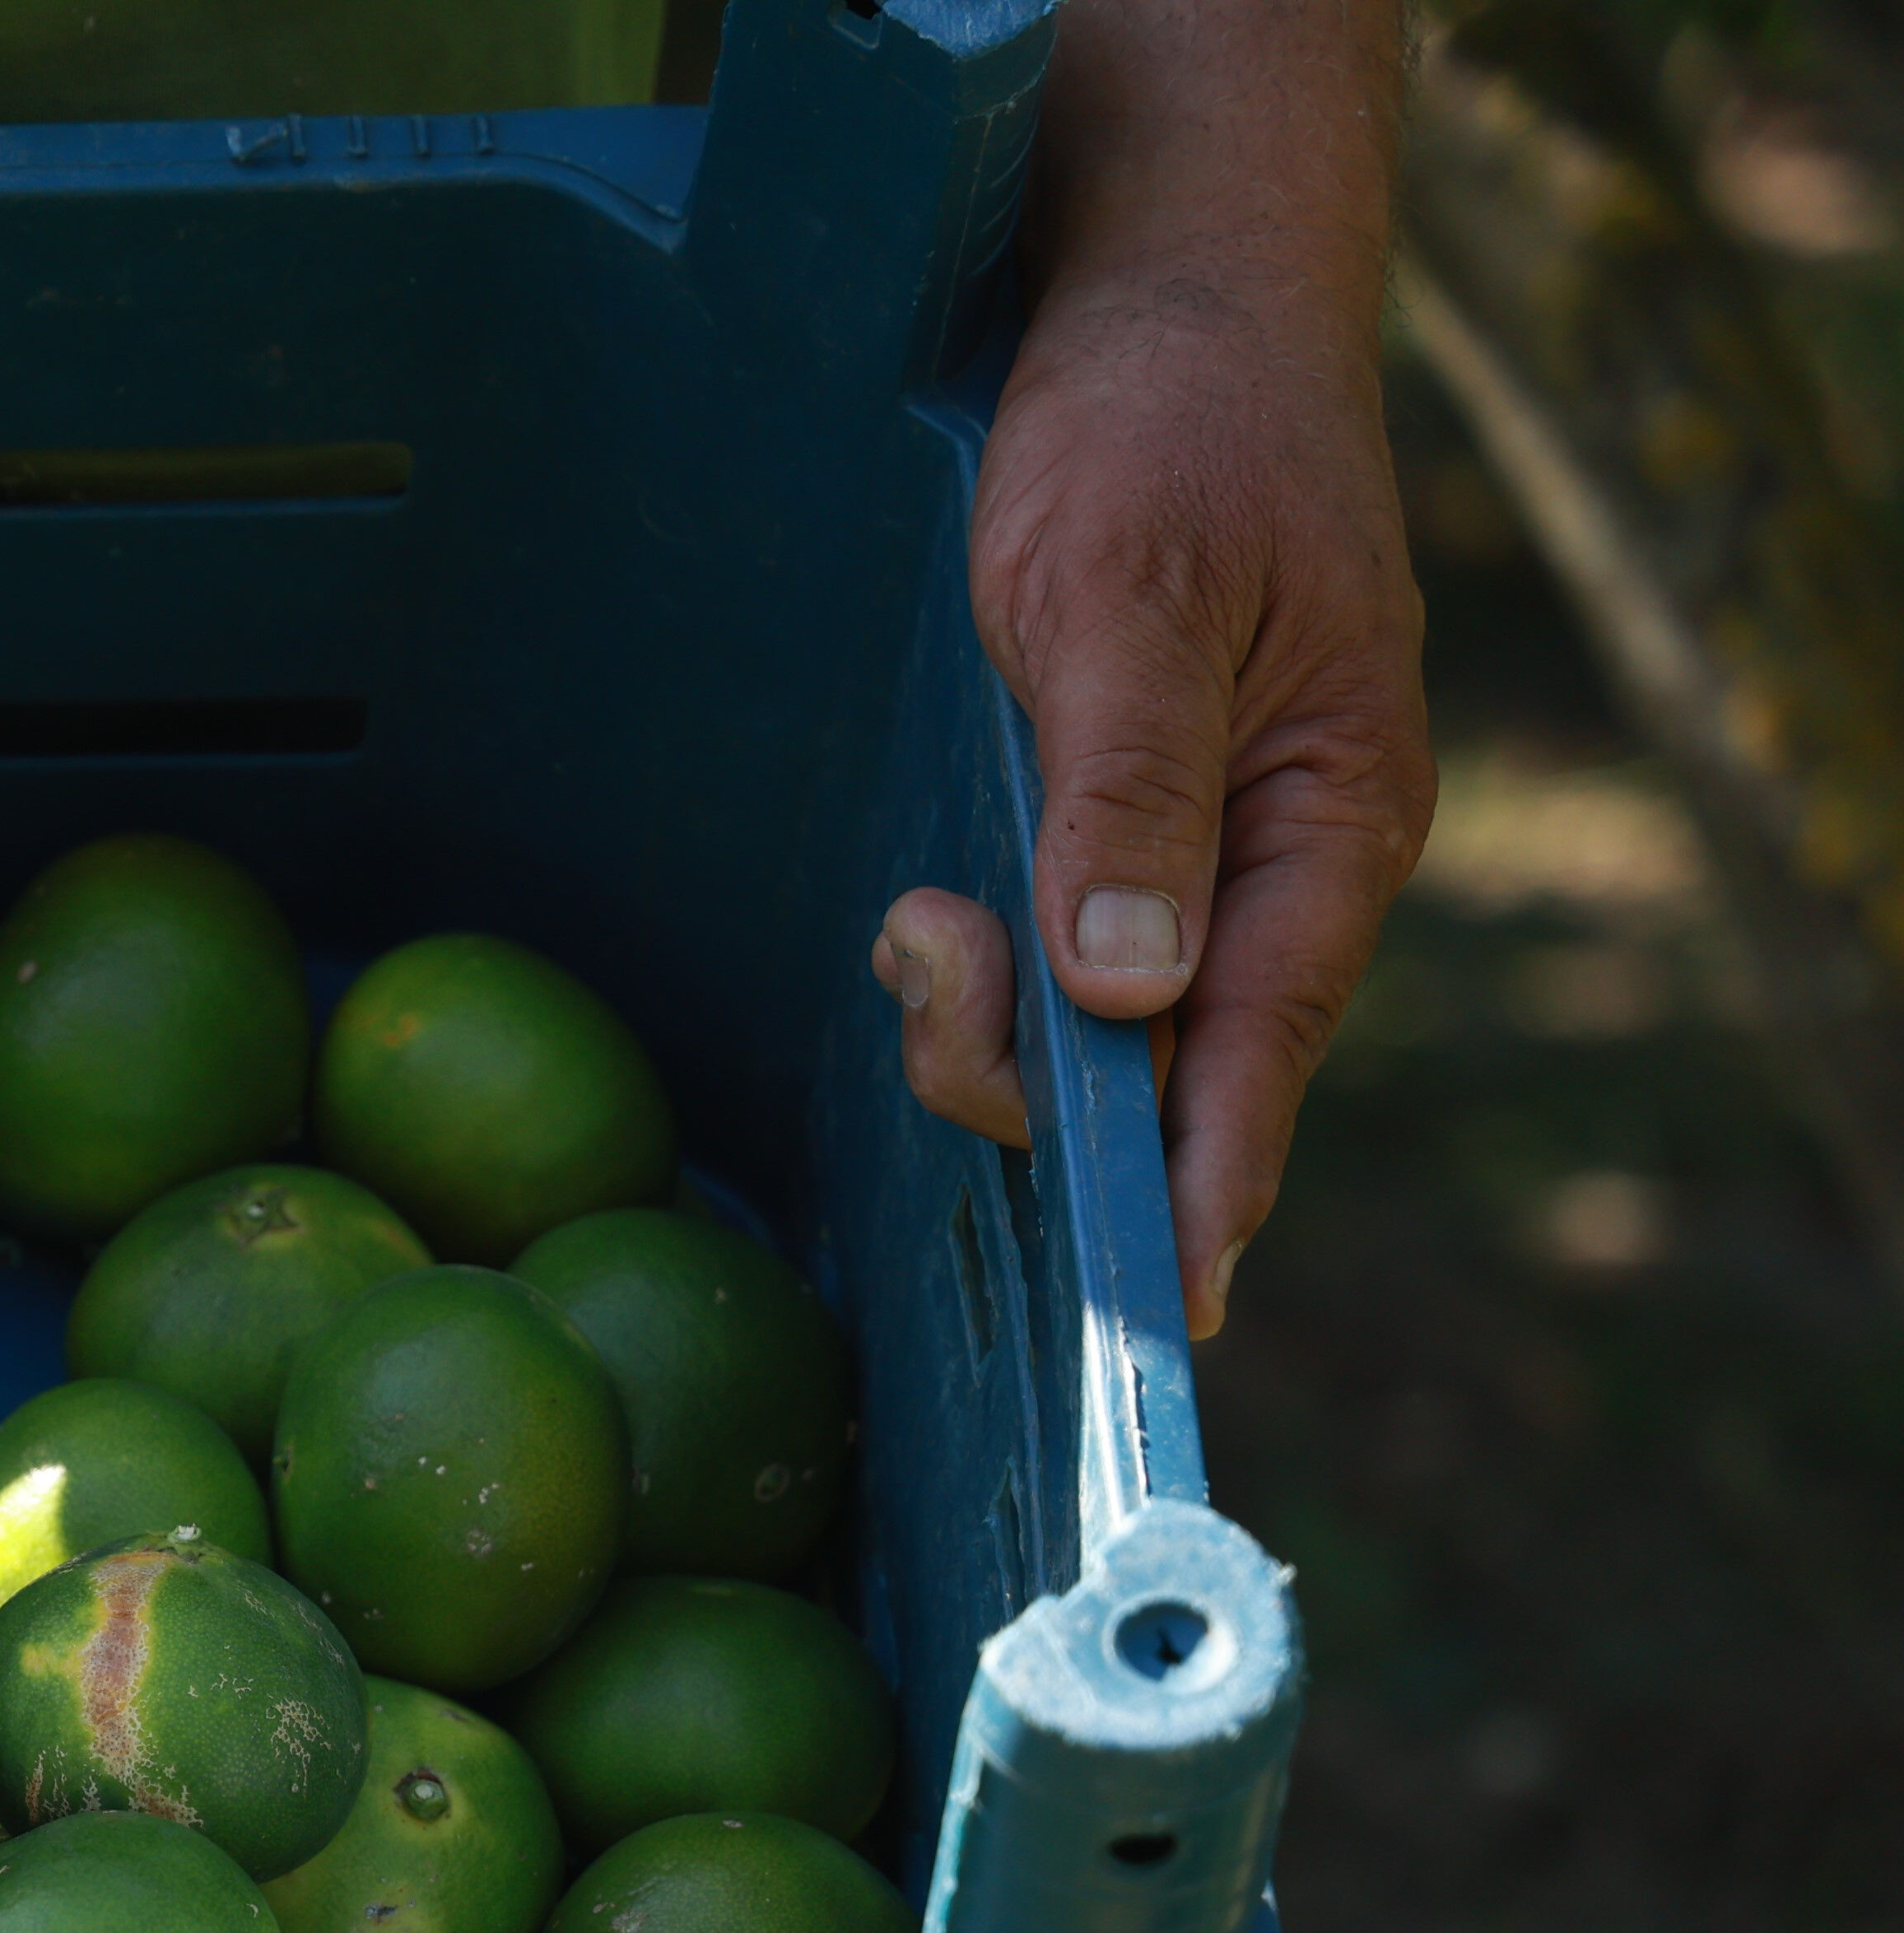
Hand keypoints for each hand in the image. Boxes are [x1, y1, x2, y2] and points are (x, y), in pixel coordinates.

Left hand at [874, 0, 1437, 1343]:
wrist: (1161, 298)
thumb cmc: (1161, 430)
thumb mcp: (1128, 599)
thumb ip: (1125, 796)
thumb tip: (1129, 992)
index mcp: (1325, 825)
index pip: (1258, 1066)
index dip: (1194, 1201)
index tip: (1150, 1326)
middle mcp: (1277, 869)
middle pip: (1159, 1078)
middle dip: (1025, 1076)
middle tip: (919, 949)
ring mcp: (1200, 860)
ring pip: (1093, 1034)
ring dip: (984, 1017)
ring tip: (914, 918)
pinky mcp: (1119, 834)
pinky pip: (1061, 966)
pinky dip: (985, 978)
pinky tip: (929, 930)